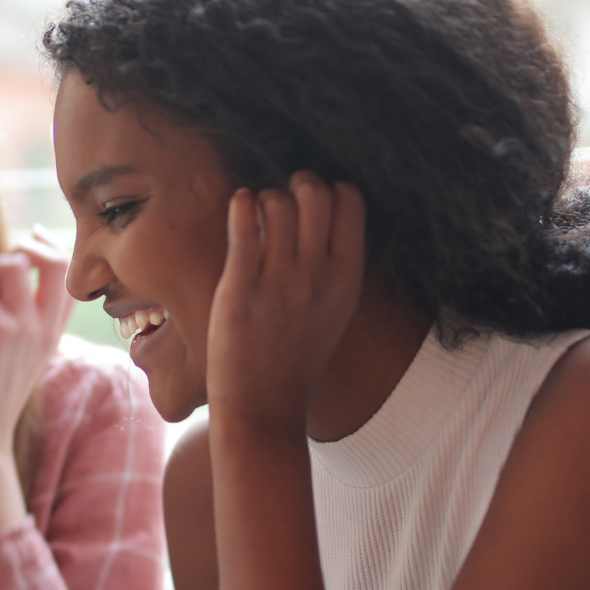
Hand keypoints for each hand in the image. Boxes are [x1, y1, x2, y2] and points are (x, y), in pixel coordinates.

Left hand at [0, 231, 72, 451]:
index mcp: (52, 334)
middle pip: (56, 260)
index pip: (71, 277)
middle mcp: (45, 328)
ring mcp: (25, 329)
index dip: (50, 249)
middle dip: (20, 245)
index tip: (24, 242)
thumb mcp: (8, 354)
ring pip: (14, 264)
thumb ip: (7, 318)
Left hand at [206, 171, 365, 429]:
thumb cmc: (296, 356)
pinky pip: (243, 229)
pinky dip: (240, 205)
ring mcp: (279, 281)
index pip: (351, 201)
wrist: (265, 405)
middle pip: (316, 193)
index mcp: (347, 277)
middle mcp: (317, 275)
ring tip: (255, 215)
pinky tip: (238, 205)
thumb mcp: (336, 309)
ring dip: (264, 198)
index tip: (311, 202)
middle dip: (297, 183)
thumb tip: (328, 213)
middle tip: (282, 198)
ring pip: (277, 203)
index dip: (330, 189)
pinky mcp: (240, 289)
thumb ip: (337, 264)